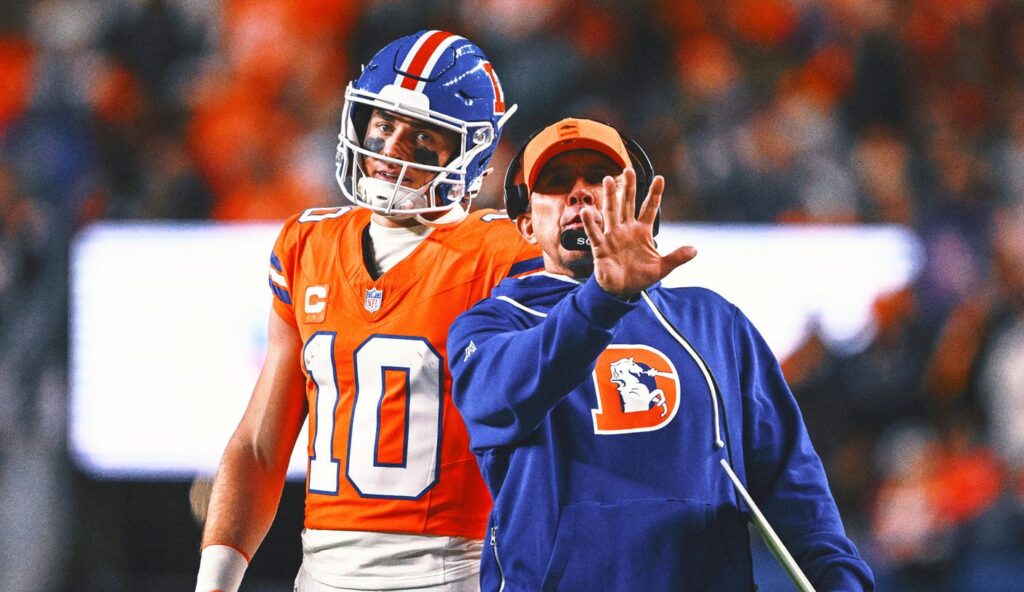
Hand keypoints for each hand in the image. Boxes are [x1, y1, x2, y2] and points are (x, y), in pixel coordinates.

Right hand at [580, 167, 696, 298]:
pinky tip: (587, 212)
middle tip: (628, 170)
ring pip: (611, 212)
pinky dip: (590, 223)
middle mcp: (626, 230)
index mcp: (642, 232)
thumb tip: (694, 250)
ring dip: (610, 197)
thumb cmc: (640, 277)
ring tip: (609, 180)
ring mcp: (612, 237)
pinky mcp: (600, 248)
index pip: (649, 208)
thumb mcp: (662, 267)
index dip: (655, 194)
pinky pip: (594, 234)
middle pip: (627, 204)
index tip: (660, 178)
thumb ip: (677, 257)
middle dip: (628, 187)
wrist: (622, 291)